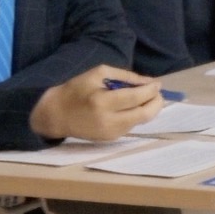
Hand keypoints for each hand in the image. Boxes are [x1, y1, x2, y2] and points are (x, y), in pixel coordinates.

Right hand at [30, 69, 162, 142]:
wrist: (56, 115)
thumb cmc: (76, 90)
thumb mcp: (98, 74)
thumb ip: (125, 77)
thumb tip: (148, 82)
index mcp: (103, 102)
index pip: (136, 98)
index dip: (151, 90)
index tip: (158, 83)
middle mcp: (109, 121)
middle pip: (144, 114)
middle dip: (156, 102)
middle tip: (158, 92)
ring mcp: (110, 133)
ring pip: (140, 121)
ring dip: (148, 109)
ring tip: (145, 97)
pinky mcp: (110, 139)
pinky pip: (131, 126)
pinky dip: (137, 115)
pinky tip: (132, 107)